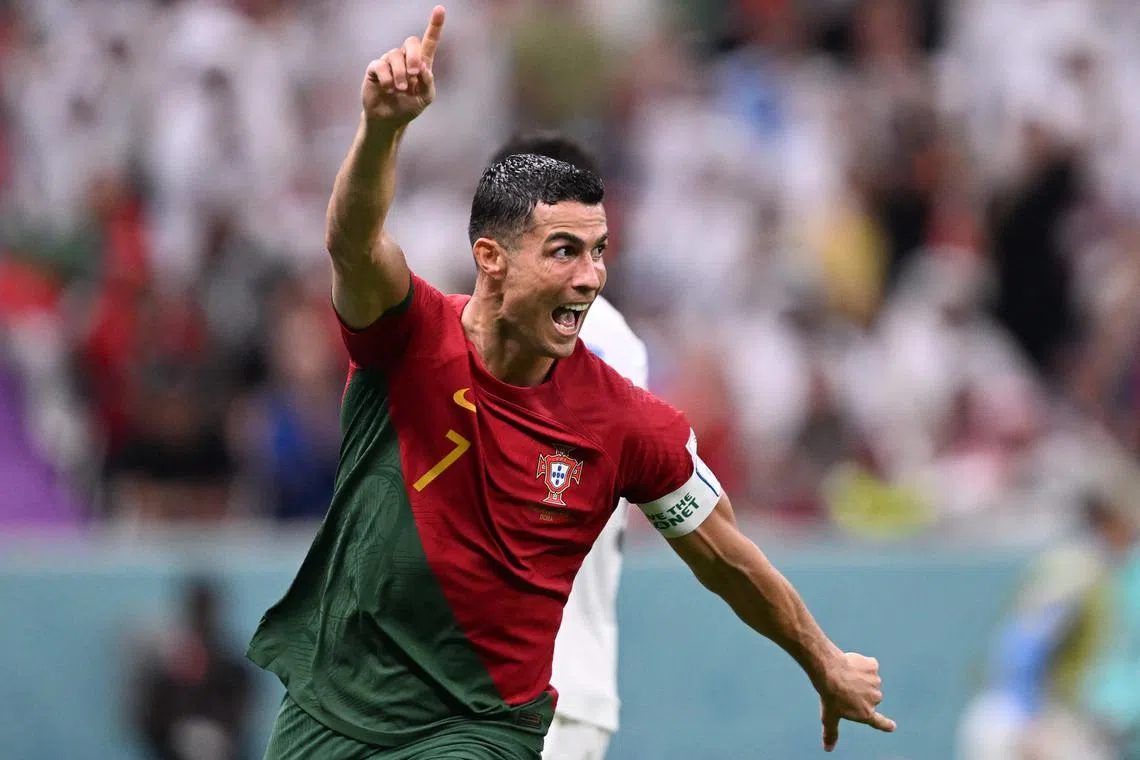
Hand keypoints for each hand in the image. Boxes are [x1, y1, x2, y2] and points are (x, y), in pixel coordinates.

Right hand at [362, 5, 444, 126]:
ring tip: (400, 89)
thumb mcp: (424, 98)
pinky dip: (387, 79)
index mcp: (421, 64)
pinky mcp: (375, 68)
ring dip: (400, 74)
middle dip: (414, 56)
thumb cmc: (408, 107)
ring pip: (395, 55)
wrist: (388, 120)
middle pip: (411, 41)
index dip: (435, 26)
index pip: (429, 41)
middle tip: (415, 73)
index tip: (440, 10)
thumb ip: (428, 83)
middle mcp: (405, 59)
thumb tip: (424, 67)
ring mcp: (389, 62)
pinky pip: (381, 66)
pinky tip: (389, 90)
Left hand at [818, 652, 895, 751]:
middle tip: (845, 688)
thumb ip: (831, 733)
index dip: (886, 725)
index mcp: (866, 713)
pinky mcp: (874, 666)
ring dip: (860, 677)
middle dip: (860, 692)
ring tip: (846, 676)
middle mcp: (875, 699)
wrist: (829, 671)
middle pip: (870, 696)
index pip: (879, 722)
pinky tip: (852, 664)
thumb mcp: (829, 716)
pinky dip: (862, 664)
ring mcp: (876, 682)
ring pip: (869, 680)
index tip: (892, 727)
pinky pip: (869, 665)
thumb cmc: (829, 695)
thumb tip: (828, 749)